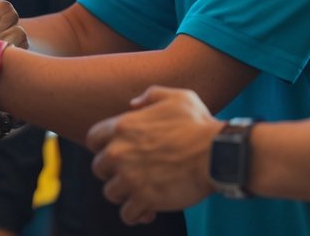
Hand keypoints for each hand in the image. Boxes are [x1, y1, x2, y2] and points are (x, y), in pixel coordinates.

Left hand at [87, 86, 220, 224]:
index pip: (93, 138)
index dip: (101, 146)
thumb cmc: (199, 124)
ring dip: (125, 194)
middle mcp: (120, 152)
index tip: (115, 152)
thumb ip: (151, 95)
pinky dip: (136, 215)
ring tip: (141, 193)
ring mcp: (130, 177)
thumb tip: (133, 103)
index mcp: (123, 126)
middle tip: (131, 173)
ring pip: (111, 192)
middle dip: (112, 172)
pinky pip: (127, 214)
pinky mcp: (144, 199)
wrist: (217, 153)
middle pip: (99, 168)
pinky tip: (148, 211)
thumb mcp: (177, 97)